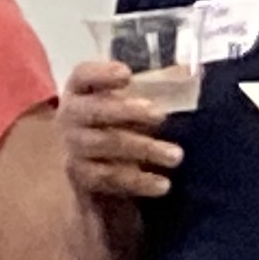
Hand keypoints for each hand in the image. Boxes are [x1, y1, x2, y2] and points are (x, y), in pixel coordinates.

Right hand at [61, 58, 183, 201]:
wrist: (95, 167)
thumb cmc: (115, 123)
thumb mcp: (125, 103)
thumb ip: (145, 90)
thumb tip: (188, 76)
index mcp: (80, 91)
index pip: (83, 76)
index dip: (102, 74)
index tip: (127, 74)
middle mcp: (70, 116)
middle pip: (95, 110)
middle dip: (128, 112)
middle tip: (160, 115)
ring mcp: (73, 147)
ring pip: (108, 145)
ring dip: (144, 148)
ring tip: (176, 156)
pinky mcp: (81, 177)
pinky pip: (111, 177)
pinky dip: (139, 181)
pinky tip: (163, 184)